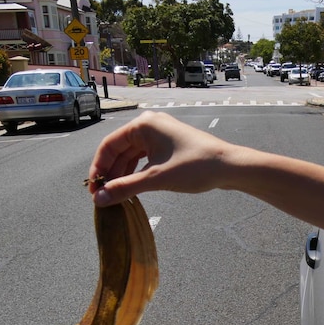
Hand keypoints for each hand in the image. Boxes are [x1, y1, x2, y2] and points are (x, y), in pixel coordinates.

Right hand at [88, 111, 235, 205]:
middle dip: (111, 173)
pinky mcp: (169, 146)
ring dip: (123, 175)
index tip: (93, 190)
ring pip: (132, 156)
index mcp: (143, 125)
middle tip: (102, 197)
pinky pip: (144, 159)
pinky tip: (132, 189)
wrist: (230, 167)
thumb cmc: (196, 167)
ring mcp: (160, 135)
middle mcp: (150, 125)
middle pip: (119, 150)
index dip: (98, 168)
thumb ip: (125, 188)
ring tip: (116, 196)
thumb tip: (99, 200)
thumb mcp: (157, 179)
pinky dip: (136, 173)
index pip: (109, 145)